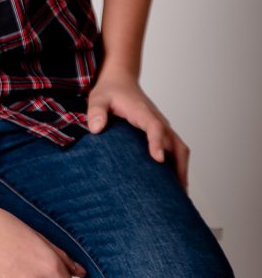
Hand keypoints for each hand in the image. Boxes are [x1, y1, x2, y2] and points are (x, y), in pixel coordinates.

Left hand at [86, 67, 189, 190]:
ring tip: (178, 197)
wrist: (120, 80)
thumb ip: (96, 111)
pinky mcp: (161, 132)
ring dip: (182, 170)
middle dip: (178, 166)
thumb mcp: (98, 97)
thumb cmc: (110, 91)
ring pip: (179, 149)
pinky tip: (173, 186)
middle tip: (175, 193)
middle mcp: (157, 120)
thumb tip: (95, 129)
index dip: (157, 142)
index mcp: (142, 112)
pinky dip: (179, 166)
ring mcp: (162, 127)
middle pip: (176, 143)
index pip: (154, 127)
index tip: (158, 159)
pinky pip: (175, 150)